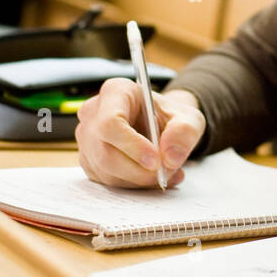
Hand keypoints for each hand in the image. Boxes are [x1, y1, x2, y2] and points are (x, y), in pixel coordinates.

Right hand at [75, 81, 205, 188]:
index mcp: (116, 91)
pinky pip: (107, 181)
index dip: (132, 145)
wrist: (161, 126)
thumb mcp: (189, 118)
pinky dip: (133, 185)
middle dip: (139, 171)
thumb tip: (170, 157)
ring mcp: (87, 138)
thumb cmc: (169, 117)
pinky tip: (152, 177)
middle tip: (167, 172)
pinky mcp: (90, 160)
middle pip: (106, 152)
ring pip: (106, 170)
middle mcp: (94, 113)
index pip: (111, 122)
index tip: (156, 161)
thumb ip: (185, 132)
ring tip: (167, 174)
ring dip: (139, 180)